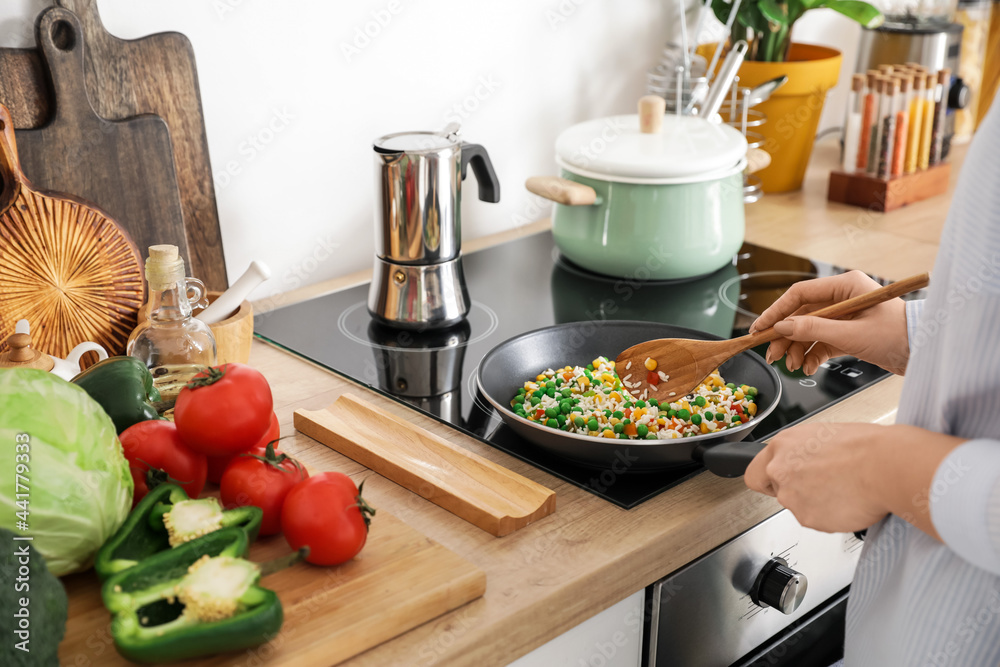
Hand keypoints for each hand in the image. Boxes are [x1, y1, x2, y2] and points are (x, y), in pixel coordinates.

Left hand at [745, 422, 965, 537]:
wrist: (884, 466)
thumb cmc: (865, 446)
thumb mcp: (823, 436)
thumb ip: (803, 452)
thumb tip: (805, 461)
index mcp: (782, 446)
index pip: (755, 474)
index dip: (768, 481)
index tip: (774, 485)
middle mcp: (781, 471)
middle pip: (778, 492)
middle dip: (797, 491)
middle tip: (823, 486)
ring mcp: (792, 497)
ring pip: (799, 507)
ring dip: (816, 503)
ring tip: (842, 489)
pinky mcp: (808, 518)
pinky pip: (816, 521)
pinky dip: (831, 516)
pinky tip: (847, 501)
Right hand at [749, 270, 909, 374]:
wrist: (923, 353)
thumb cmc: (898, 336)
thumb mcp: (851, 334)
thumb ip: (813, 330)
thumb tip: (783, 328)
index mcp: (845, 286)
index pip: (799, 294)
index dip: (777, 311)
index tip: (760, 328)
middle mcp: (842, 298)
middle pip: (800, 315)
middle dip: (785, 337)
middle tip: (772, 354)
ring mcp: (844, 316)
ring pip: (808, 331)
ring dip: (797, 350)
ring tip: (793, 366)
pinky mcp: (847, 333)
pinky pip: (820, 342)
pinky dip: (811, 356)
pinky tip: (808, 368)